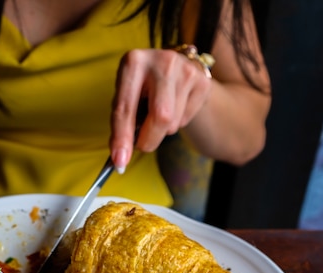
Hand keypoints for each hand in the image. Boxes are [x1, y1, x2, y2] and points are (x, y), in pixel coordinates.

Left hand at [109, 48, 212, 171]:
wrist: (176, 70)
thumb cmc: (143, 89)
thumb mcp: (126, 97)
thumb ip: (122, 123)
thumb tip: (120, 158)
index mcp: (133, 62)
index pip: (126, 107)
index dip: (122, 137)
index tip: (119, 162)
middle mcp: (162, 61)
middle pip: (160, 116)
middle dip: (149, 140)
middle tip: (142, 146)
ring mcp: (186, 69)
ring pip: (173, 122)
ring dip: (162, 131)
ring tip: (158, 114)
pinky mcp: (203, 81)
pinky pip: (186, 120)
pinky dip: (176, 123)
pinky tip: (175, 108)